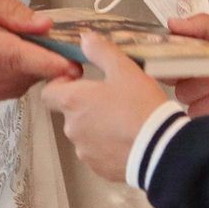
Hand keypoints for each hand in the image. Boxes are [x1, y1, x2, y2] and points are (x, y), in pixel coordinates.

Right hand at [0, 0, 77, 99]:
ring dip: (30, 75)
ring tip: (38, 50)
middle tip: (60, 47)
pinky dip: (13, 79)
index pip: (14, 58)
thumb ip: (11, 10)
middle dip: (44, 68)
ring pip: (9, 90)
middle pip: (16, 79)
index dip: (47, 63)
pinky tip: (16, 59)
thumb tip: (45, 27)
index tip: (74, 65)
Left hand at [41, 32, 171, 183]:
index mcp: (73, 101)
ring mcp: (84, 151)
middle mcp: (72, 128)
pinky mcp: (98, 168)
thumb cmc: (141, 107)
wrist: (160, 150)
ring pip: (84, 133)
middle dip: (86, 105)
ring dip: (97, 126)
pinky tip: (127, 138)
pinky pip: (97, 152)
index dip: (61, 84)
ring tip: (123, 119)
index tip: (80, 79)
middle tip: (112, 98)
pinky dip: (107, 145)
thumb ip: (101, 51)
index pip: (48, 92)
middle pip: (69, 112)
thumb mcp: (125, 70)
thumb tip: (85, 39)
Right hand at [167, 14, 208, 116]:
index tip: (173, 51)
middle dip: (191, 69)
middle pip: (170, 75)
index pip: (165, 53)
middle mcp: (192, 73)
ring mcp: (201, 95)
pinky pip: (199, 111)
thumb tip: (172, 22)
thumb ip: (204, 25)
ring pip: (185, 94)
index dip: (162, 54)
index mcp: (194, 51)